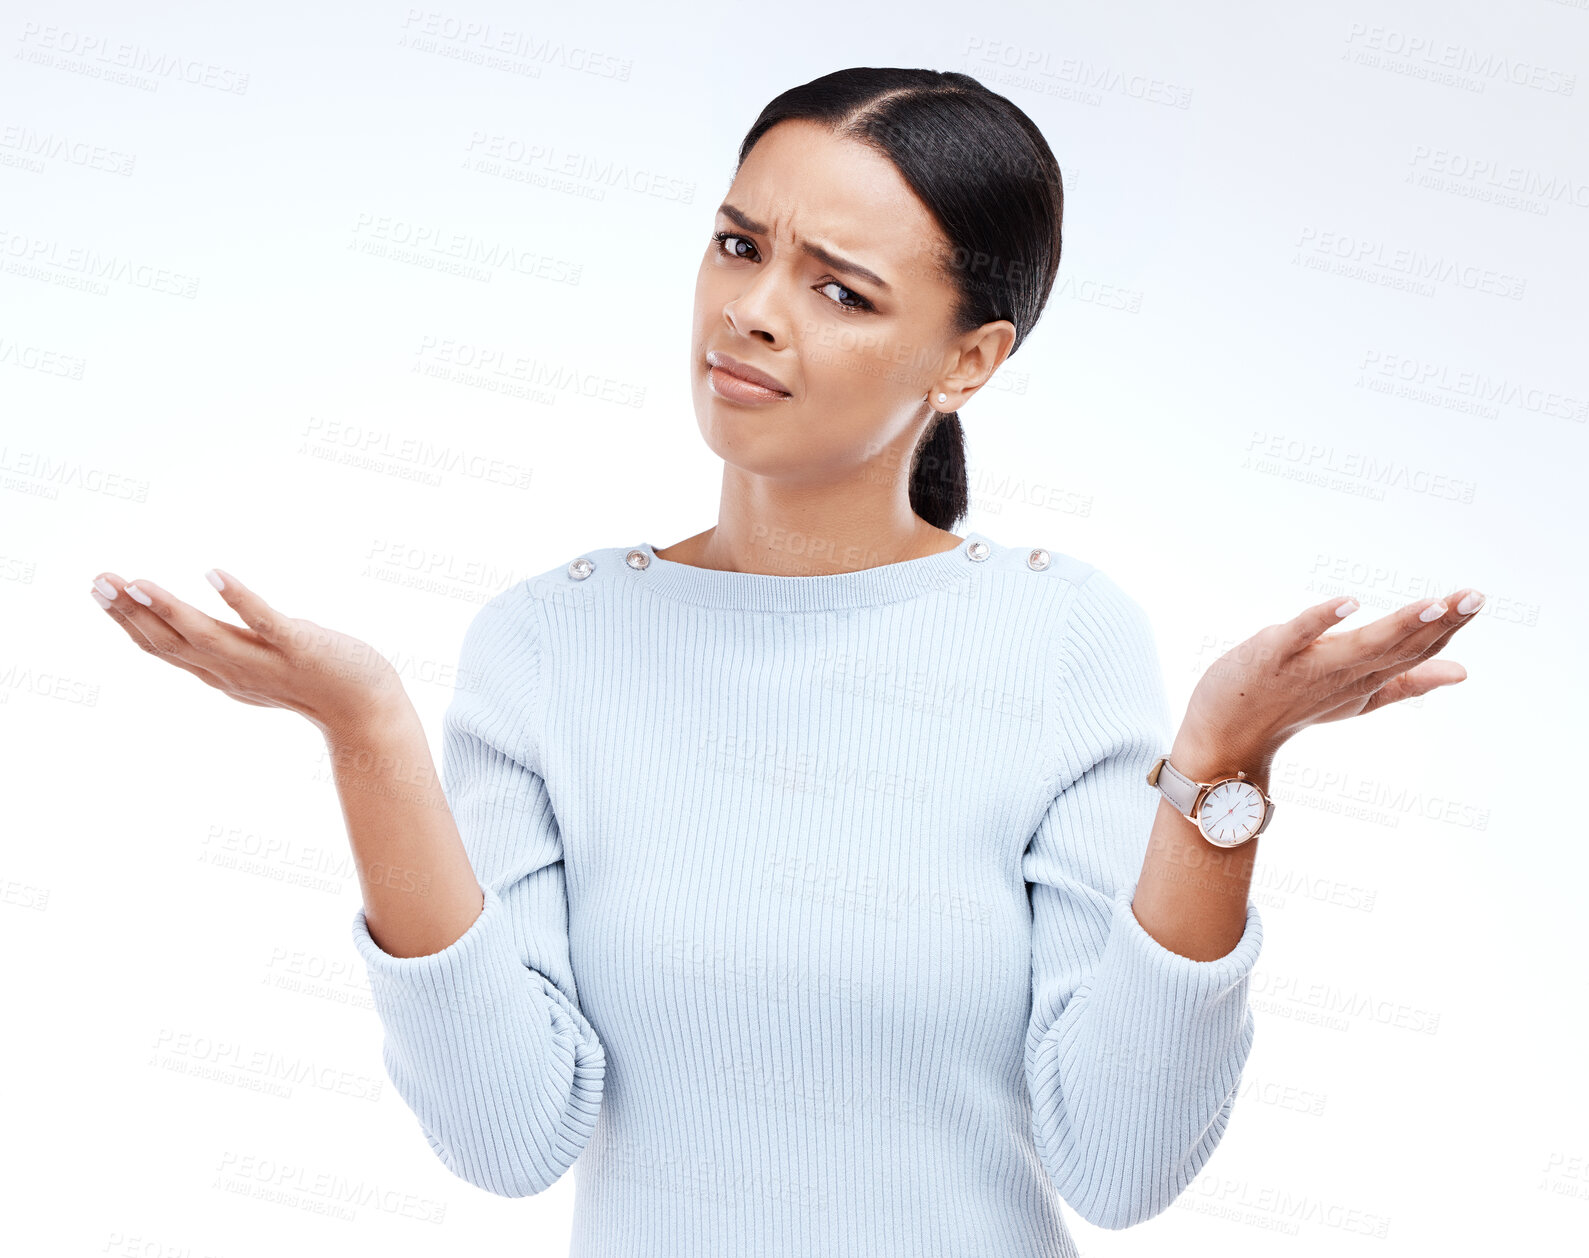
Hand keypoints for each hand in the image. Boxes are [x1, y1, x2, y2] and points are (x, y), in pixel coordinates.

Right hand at [89, 568, 408, 741]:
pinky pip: (265, 623)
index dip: (127, 620)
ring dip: (170, 609)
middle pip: (173, 643)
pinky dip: (239, 599)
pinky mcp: (300, 647)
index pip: (164, 648)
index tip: (99, 590)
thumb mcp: (259, 670)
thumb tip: (195, 634)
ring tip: (137, 583)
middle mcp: (236, 672)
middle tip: (98, 579)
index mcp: (222, 673)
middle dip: (131, 612)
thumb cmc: (317, 683)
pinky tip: (215, 575)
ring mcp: (267, 661)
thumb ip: (227, 652)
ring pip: (208, 636)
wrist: (368, 710)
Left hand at [1176, 587, 1483, 770]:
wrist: (1226, 737)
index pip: (1415, 652)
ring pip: (1360, 645)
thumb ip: (1407, 682)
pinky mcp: (1272, 656)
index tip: (1476, 599)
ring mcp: (1308, 667)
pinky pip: (1298, 636)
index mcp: (1365, 681)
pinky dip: (1321, 621)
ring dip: (1396, 624)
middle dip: (1438, 622)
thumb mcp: (1357, 697)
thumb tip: (1461, 672)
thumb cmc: (1291, 707)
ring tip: (1432, 603)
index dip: (1447, 628)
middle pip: (1397, 647)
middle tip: (1474, 596)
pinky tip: (1348, 604)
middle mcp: (1343, 676)